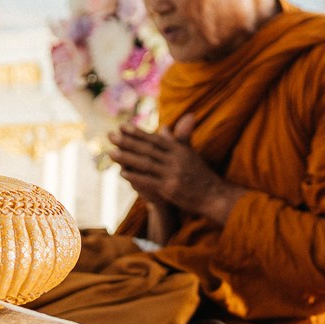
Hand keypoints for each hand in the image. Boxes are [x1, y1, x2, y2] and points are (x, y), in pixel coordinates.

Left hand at [110, 115, 245, 224]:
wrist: (214, 196)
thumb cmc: (201, 176)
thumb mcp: (190, 155)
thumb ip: (176, 141)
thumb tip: (164, 127)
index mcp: (179, 150)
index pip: (154, 139)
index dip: (137, 133)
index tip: (122, 127)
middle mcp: (175, 159)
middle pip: (147, 149)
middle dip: (127, 142)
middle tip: (110, 136)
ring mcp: (172, 174)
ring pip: (145, 163)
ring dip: (127, 158)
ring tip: (111, 153)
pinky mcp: (170, 188)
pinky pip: (149, 181)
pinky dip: (135, 177)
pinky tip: (123, 173)